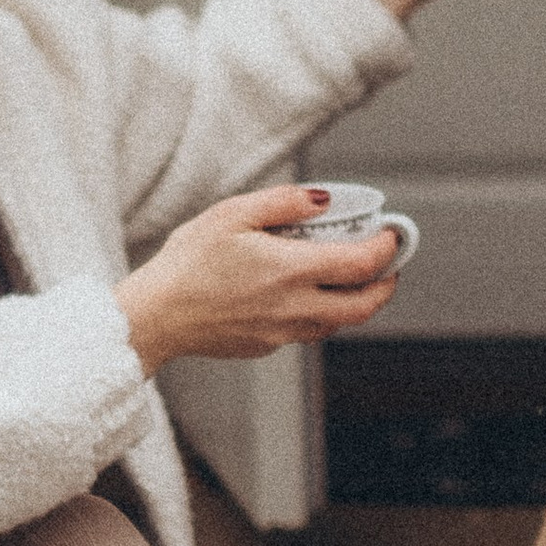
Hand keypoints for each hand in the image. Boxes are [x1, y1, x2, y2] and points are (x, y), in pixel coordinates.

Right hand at [116, 185, 398, 373]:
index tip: (392, 234)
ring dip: (353, 301)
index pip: (362, 265)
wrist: (154, 316)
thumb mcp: (232, 214)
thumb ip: (283, 203)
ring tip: (347, 275)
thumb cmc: (186, 263)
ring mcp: (282, 332)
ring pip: (337, 322)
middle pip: (364, 307)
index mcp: (291, 271)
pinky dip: (318, 311)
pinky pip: (306, 330)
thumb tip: (323, 200)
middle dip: (385, 285)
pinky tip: (300, 292)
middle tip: (386, 265)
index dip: (387, 249)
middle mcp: (295, 307)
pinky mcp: (266, 345)